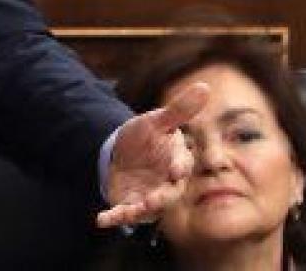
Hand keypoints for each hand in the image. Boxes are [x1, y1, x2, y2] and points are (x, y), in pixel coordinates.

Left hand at [96, 81, 207, 228]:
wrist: (120, 151)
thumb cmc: (144, 136)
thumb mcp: (156, 120)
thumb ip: (179, 109)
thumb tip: (204, 86)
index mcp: (176, 160)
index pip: (182, 165)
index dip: (180, 167)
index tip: (176, 170)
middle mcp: (166, 183)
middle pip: (169, 195)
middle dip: (162, 199)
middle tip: (153, 201)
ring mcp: (149, 197)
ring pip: (148, 210)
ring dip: (138, 212)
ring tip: (127, 213)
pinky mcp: (131, 205)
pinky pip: (123, 214)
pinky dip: (114, 218)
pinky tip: (101, 219)